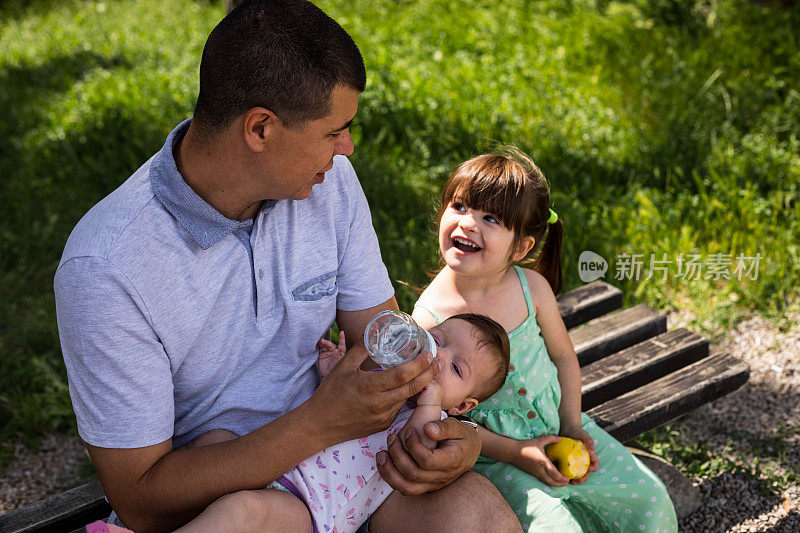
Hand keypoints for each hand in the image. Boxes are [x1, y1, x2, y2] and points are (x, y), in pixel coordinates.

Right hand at [305, 346, 440, 445]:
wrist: (320, 425)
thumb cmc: (330, 394)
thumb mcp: (342, 367)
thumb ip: (360, 349)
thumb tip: (373, 330)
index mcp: (369, 387)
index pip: (402, 375)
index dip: (419, 364)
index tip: (429, 353)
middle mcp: (379, 404)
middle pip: (413, 388)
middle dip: (429, 373)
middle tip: (439, 359)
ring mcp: (383, 417)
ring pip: (408, 398)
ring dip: (421, 384)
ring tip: (429, 369)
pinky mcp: (383, 425)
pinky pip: (399, 407)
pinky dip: (407, 396)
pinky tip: (411, 385)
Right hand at [317, 331, 345, 377]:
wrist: (328, 375)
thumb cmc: (335, 370)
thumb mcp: (337, 364)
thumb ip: (337, 357)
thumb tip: (336, 350)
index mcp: (340, 353)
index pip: (342, 345)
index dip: (342, 339)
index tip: (342, 332)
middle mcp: (334, 351)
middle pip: (331, 345)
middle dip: (326, 342)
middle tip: (321, 341)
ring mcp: (328, 352)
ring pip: (325, 345)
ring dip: (321, 343)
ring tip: (318, 341)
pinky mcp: (322, 354)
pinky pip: (320, 348)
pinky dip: (317, 346)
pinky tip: (315, 344)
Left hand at [375, 417, 480, 495]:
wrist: (469, 452)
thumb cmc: (462, 436)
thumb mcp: (458, 427)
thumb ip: (444, 427)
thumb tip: (427, 428)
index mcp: (451, 461)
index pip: (427, 461)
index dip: (413, 446)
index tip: (409, 431)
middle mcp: (442, 477)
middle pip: (413, 474)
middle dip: (397, 455)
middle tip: (391, 438)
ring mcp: (433, 485)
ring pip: (407, 487)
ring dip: (390, 472)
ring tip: (381, 454)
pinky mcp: (425, 487)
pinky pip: (406, 489)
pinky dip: (391, 479)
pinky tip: (384, 464)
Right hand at [511, 434, 569, 486]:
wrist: (513, 452)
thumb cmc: (526, 445)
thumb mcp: (539, 440)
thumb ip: (550, 438)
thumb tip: (560, 439)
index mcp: (543, 462)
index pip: (554, 474)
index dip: (562, 478)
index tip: (568, 479)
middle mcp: (540, 470)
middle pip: (552, 481)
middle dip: (560, 484)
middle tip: (567, 483)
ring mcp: (536, 473)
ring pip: (547, 482)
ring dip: (555, 484)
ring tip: (561, 483)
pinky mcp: (532, 473)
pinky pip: (542, 480)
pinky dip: (549, 482)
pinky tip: (552, 480)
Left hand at [559, 423, 599, 483]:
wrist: (566, 428)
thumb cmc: (577, 431)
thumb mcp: (584, 434)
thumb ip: (589, 439)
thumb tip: (592, 448)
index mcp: (589, 454)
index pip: (595, 463)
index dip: (594, 468)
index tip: (589, 470)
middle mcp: (583, 459)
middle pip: (586, 471)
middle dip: (583, 478)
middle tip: (578, 481)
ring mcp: (576, 460)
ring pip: (578, 472)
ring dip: (575, 479)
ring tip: (571, 483)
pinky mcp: (568, 460)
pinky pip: (569, 469)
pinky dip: (567, 474)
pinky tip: (563, 477)